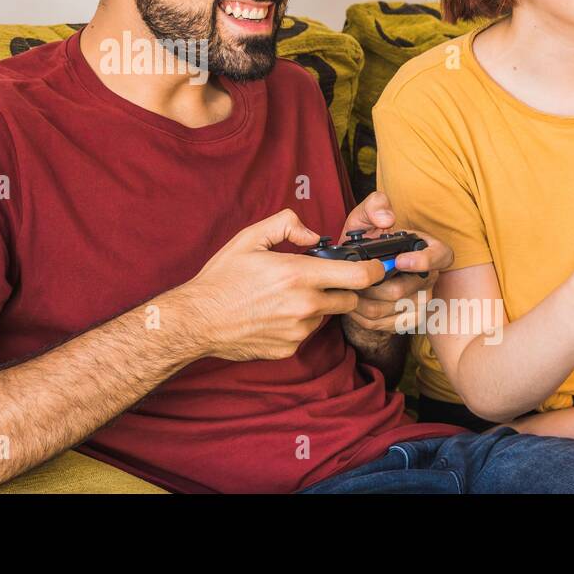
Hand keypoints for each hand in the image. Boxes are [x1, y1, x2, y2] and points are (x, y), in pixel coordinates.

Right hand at [175, 209, 380, 361]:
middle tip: (319, 280)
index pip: (359, 276)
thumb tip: (313, 234)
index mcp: (298, 274)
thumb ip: (286, 224)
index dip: (374, 270)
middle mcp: (304, 306)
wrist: (198, 320)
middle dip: (343, 289)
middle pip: (349, 299)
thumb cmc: (222, 278)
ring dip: (316, 306)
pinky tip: (272, 315)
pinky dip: (298, 324)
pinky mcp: (289, 348)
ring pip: (326, 317)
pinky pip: (306, 333)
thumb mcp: (249, 238)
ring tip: (284, 298)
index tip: (375, 267)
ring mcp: (298, 331)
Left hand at [339, 191, 451, 333]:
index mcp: (428, 249)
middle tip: (351, 277)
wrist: (359, 267)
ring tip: (347, 288)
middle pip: (403, 290)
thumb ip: (376, 206)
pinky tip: (351, 303)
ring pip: (388, 310)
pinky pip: (382, 324)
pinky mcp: (406, 321)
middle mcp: (429, 278)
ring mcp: (419, 302)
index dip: (423, 261)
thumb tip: (387, 219)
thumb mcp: (368, 215)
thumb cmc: (367, 239)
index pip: (441, 256)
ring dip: (361, 301)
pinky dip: (360, 316)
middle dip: (371, 285)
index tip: (399, 260)